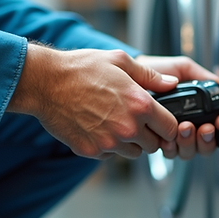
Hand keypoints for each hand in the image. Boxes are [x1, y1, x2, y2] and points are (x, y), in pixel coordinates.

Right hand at [7, 45, 180, 158]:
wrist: (46, 83)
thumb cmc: (82, 68)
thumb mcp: (121, 61)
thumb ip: (151, 76)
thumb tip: (172, 83)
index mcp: (140, 105)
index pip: (171, 129)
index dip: (167, 125)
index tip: (160, 121)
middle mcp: (128, 128)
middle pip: (154, 145)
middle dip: (149, 135)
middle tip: (135, 120)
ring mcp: (109, 143)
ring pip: (133, 153)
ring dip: (129, 142)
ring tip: (115, 122)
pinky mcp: (91, 151)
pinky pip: (110, 155)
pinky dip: (108, 146)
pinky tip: (98, 127)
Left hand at [134, 55, 218, 158]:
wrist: (131, 75)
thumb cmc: (156, 72)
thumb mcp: (182, 69)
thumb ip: (202, 75)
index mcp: (197, 113)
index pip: (215, 129)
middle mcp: (186, 127)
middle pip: (204, 145)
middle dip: (206, 138)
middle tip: (203, 128)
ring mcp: (172, 137)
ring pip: (189, 151)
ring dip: (190, 142)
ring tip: (184, 127)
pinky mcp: (157, 142)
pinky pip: (170, 152)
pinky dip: (172, 148)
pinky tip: (168, 138)